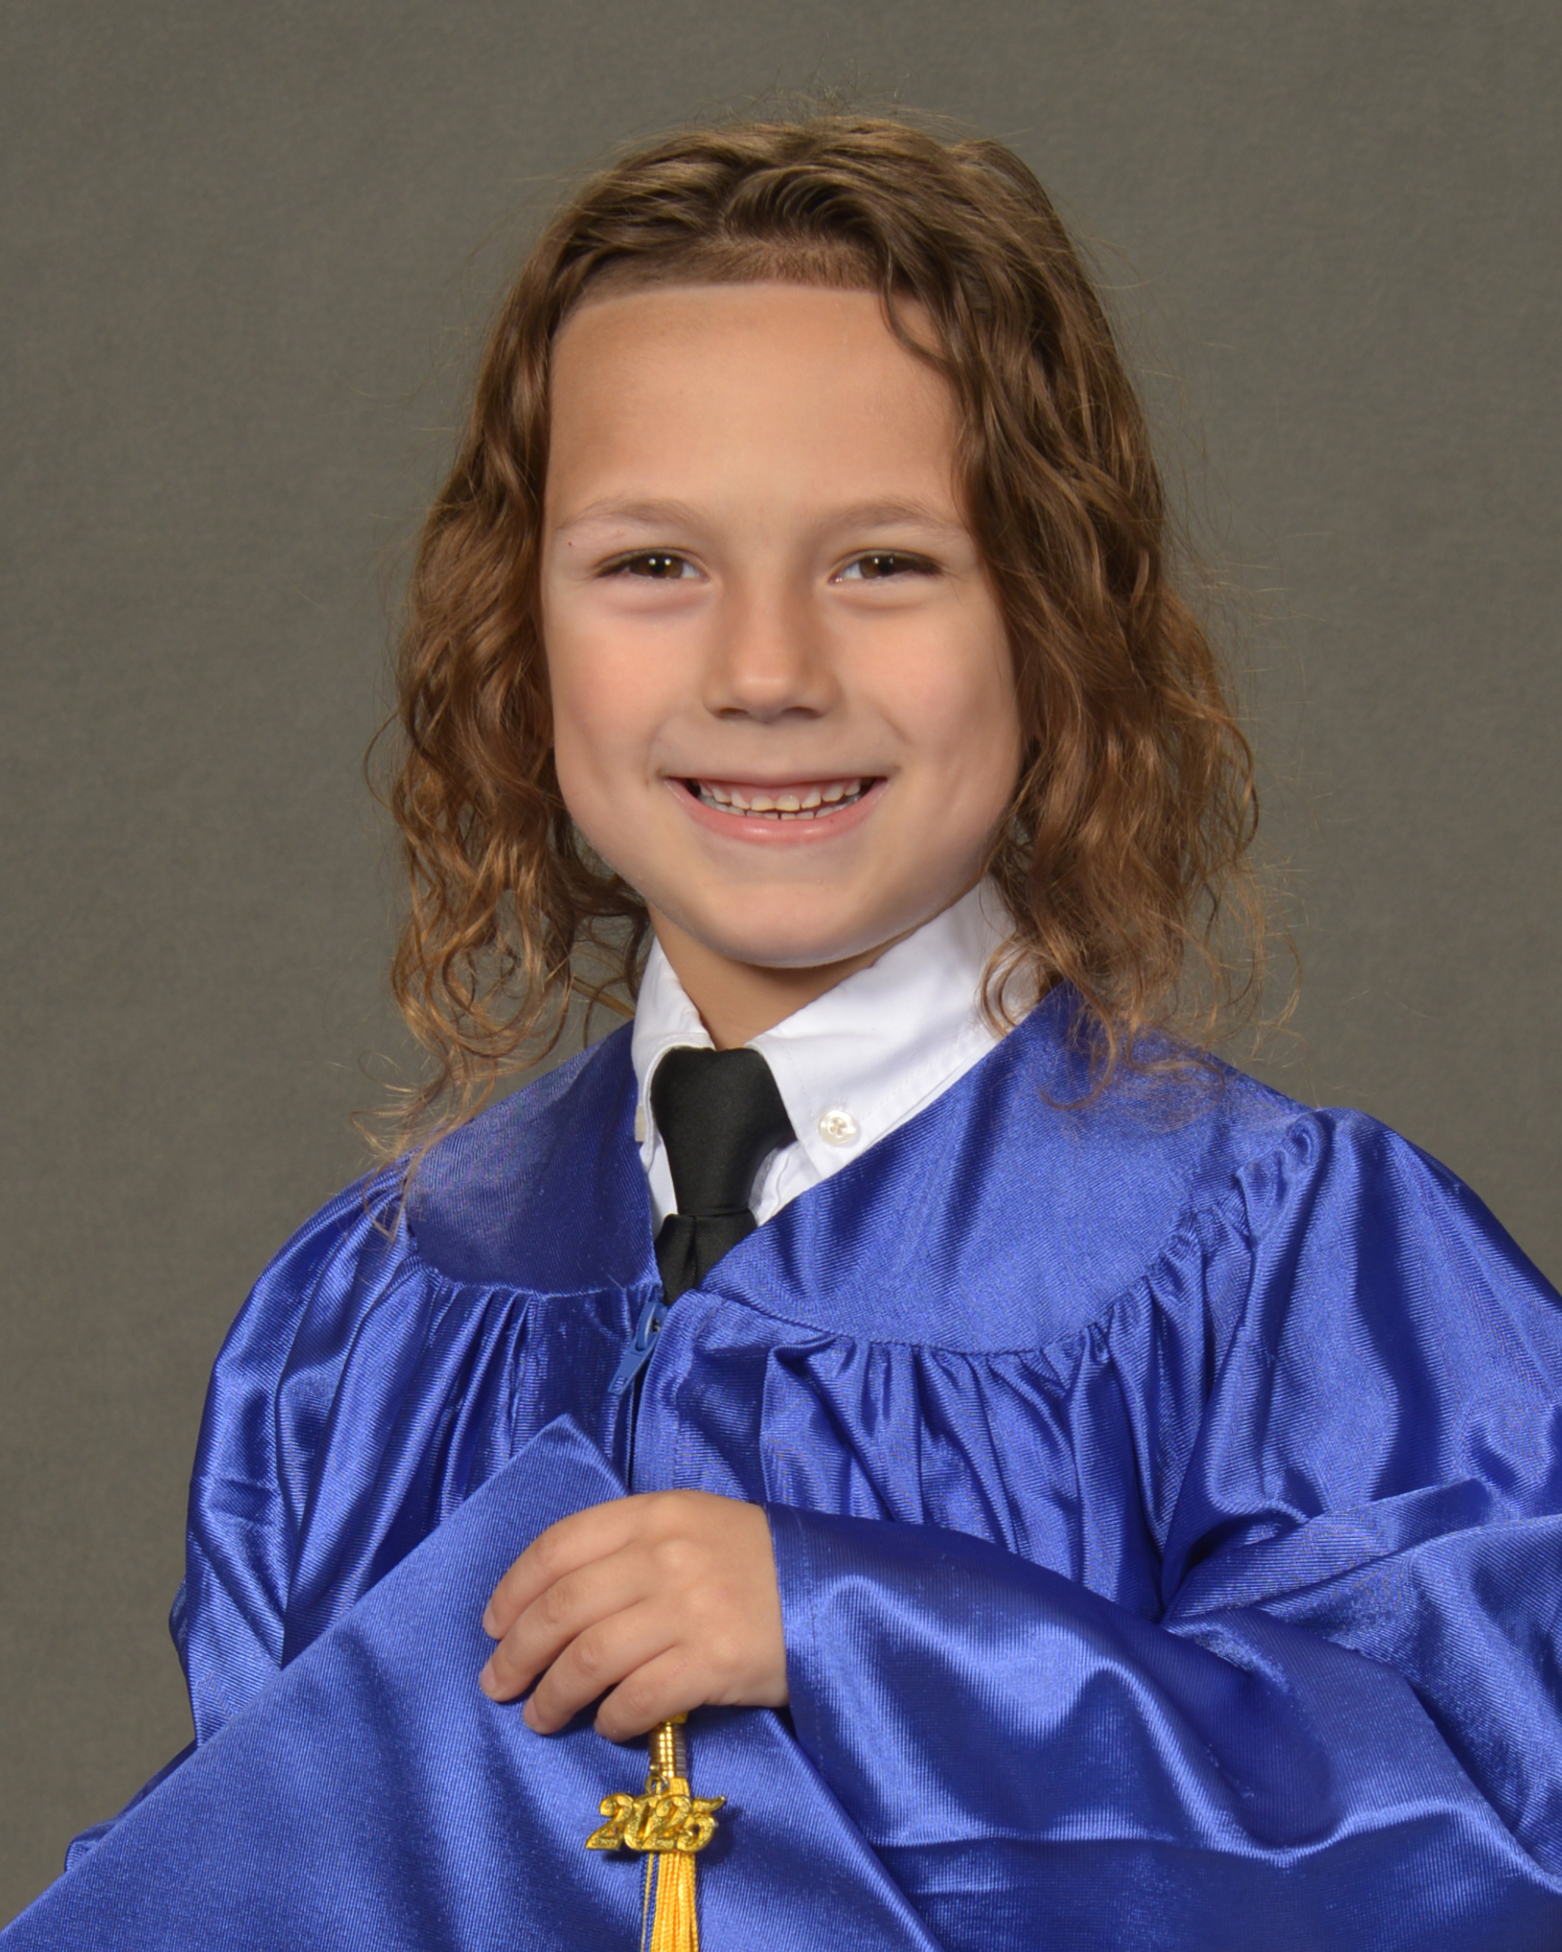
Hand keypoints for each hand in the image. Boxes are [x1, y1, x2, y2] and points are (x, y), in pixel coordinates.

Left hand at [478, 1490, 787, 1739]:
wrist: (839, 1592)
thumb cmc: (758, 1561)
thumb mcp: (694, 1525)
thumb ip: (631, 1547)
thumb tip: (554, 1600)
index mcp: (656, 1514)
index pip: (559, 1546)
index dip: (514, 1589)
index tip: (493, 1624)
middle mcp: (666, 1555)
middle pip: (562, 1608)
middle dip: (516, 1653)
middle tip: (497, 1685)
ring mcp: (690, 1609)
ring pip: (588, 1658)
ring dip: (551, 1696)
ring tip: (539, 1717)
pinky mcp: (714, 1662)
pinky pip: (638, 1698)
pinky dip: (610, 1719)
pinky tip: (607, 1726)